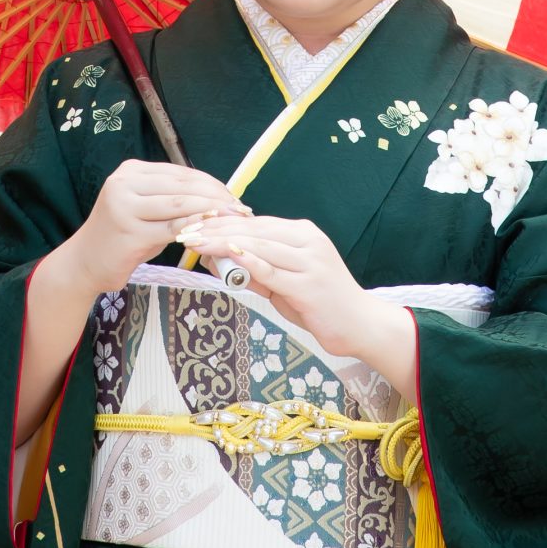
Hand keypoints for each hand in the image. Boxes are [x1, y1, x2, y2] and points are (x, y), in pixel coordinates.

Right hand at [13, 162, 244, 451]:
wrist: (83, 265)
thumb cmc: (119, 239)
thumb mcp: (145, 211)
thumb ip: (172, 201)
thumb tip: (216, 198)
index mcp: (131, 171)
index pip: (182, 173)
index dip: (212, 184)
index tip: (234, 197)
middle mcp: (125, 182)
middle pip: (184, 185)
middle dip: (217, 197)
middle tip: (242, 210)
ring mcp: (125, 205)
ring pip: (181, 204)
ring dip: (212, 213)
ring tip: (234, 222)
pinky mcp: (129, 231)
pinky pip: (172, 228)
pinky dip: (196, 230)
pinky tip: (212, 237)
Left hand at [180, 212, 417, 395]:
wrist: (361, 326)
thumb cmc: (321, 305)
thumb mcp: (285, 284)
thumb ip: (256, 271)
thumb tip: (220, 259)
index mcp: (301, 233)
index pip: (254, 222)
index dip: (221, 222)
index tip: (193, 224)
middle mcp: (307, 240)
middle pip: (253, 229)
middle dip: (215, 228)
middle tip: (185, 231)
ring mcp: (310, 261)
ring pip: (259, 245)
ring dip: (223, 242)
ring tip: (196, 242)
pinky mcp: (309, 284)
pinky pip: (274, 270)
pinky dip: (250, 261)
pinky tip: (231, 255)